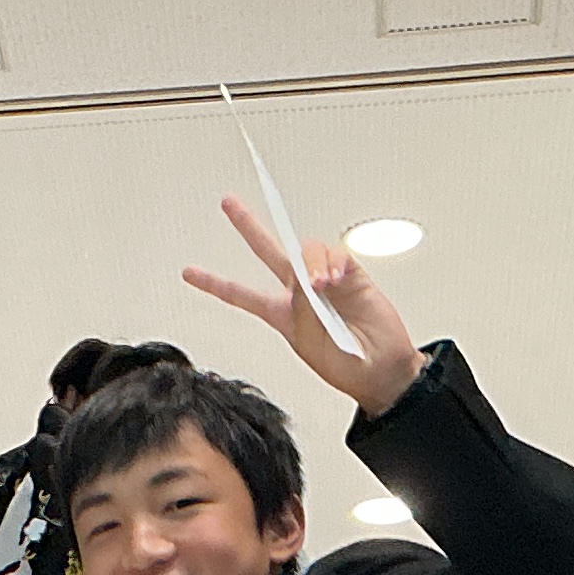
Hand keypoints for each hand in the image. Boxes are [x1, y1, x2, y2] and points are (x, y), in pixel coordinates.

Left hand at [184, 195, 420, 415]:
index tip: (188, 273)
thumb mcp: (312, 343)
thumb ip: (304, 309)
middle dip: (248, 225)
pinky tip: (334, 279)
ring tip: (320, 285)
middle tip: (228, 203)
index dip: (214, 284)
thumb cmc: (348, 366)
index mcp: (283, 316)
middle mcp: (301, 294)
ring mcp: (325, 282)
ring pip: (305, 251)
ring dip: (310, 263)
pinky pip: (336, 255)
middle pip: (268, 251)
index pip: (241, 295)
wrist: (385, 370)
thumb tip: (304, 279)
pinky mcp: (351, 276)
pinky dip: (332, 262)